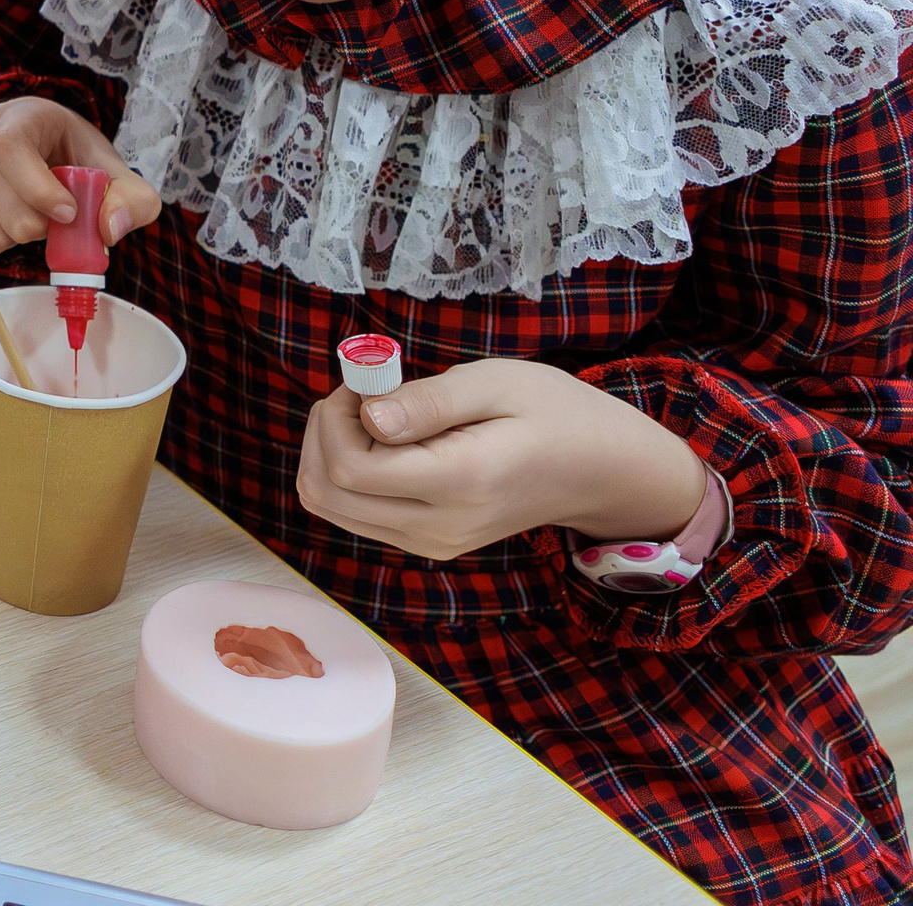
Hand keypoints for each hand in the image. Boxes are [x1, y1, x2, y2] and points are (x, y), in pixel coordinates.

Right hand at [0, 96, 161, 260]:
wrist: (33, 146)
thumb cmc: (72, 158)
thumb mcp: (112, 172)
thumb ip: (132, 200)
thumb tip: (108, 231)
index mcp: (18, 116)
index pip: (8, 151)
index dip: (38, 191)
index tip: (68, 213)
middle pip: (5, 213)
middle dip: (39, 229)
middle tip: (51, 214)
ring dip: (13, 242)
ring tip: (23, 213)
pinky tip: (0, 222)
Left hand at [296, 358, 708, 561]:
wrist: (604, 471)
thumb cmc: (555, 413)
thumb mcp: (497, 382)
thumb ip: (428, 400)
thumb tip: (367, 415)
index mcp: (459, 483)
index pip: (348, 468)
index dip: (334, 416)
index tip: (366, 381)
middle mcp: (439, 528)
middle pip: (326, 493)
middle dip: (321, 433)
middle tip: (361, 393)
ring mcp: (433, 544)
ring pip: (332, 509)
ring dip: (329, 454)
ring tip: (373, 415)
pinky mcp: (429, 544)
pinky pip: (356, 515)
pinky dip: (348, 475)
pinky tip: (384, 441)